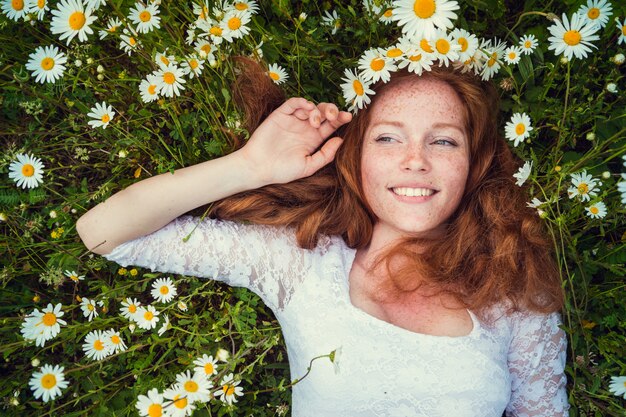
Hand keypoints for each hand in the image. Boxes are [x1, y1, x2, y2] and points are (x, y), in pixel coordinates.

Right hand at [238, 97, 352, 185]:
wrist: (258, 168)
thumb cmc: (282, 170)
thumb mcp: (308, 166)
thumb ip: (325, 154)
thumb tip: (340, 140)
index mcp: (314, 139)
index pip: (331, 125)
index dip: (340, 119)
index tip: (348, 117)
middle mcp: (305, 128)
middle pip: (323, 112)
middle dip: (331, 110)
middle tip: (332, 116)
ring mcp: (293, 120)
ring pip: (310, 106)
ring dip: (317, 110)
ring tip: (314, 122)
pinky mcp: (280, 115)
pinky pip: (293, 103)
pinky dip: (302, 102)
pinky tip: (307, 107)